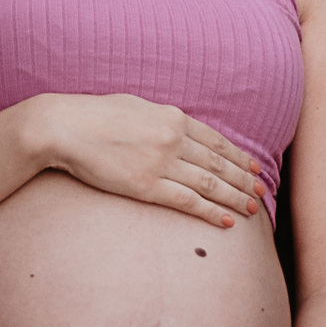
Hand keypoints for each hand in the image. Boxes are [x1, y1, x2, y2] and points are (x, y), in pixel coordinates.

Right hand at [27, 93, 265, 229]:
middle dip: (242, 179)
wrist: (65, 127)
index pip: (215, 140)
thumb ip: (160, 118)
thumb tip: (177, 126)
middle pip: (218, 163)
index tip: (252, 167)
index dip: (237, 156)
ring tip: (251, 208)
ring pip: (209, 183)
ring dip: (234, 197)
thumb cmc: (94, 114)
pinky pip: (187, 201)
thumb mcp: (135, 105)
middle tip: (260, 192)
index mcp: (171, 116)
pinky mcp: (146, 186)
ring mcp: (161, 163)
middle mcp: (172, 139)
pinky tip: (226, 221)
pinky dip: (210, 212)